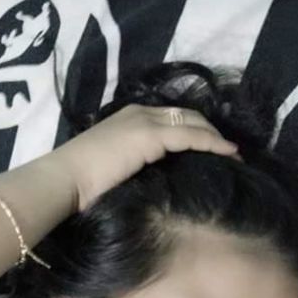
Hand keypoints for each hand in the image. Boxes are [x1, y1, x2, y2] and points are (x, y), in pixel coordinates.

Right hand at [48, 104, 238, 211]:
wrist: (64, 180)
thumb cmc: (80, 183)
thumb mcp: (112, 168)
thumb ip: (132, 165)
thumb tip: (152, 180)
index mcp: (129, 119)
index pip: (170, 118)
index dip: (194, 129)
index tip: (212, 146)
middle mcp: (139, 113)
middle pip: (186, 115)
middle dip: (210, 130)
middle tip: (228, 150)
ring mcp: (145, 122)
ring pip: (192, 123)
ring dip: (216, 137)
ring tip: (233, 154)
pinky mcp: (150, 136)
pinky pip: (191, 136)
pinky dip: (212, 144)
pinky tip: (228, 154)